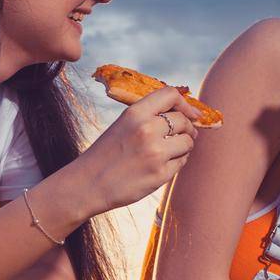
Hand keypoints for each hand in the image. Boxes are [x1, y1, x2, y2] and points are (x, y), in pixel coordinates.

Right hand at [79, 85, 200, 212]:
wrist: (88, 184)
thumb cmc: (105, 155)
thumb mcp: (122, 125)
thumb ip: (148, 116)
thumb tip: (184, 114)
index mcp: (135, 114)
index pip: (171, 95)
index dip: (186, 103)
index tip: (191, 113)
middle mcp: (147, 129)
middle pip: (183, 120)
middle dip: (187, 128)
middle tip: (185, 135)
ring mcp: (155, 153)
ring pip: (187, 142)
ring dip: (184, 146)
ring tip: (171, 151)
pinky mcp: (160, 174)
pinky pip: (182, 162)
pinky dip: (177, 162)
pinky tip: (162, 165)